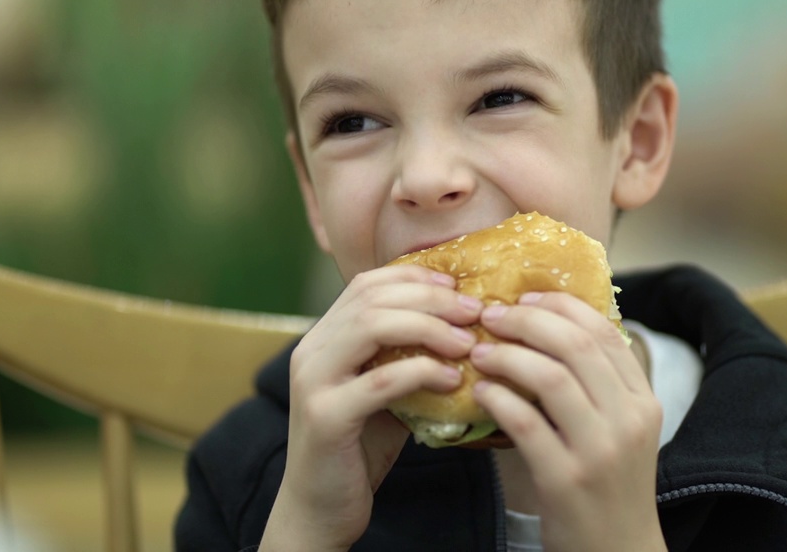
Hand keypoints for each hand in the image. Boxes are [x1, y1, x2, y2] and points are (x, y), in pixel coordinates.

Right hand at [260, 265, 480, 550]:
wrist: (319, 508)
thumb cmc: (359, 448)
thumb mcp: (384, 390)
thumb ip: (407, 357)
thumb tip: (465, 330)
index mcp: (324, 338)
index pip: (366, 284)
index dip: (414, 277)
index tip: (457, 287)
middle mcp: (311, 350)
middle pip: (372, 298)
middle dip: (430, 298)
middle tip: (474, 312)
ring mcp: (313, 381)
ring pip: (372, 327)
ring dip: (429, 328)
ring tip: (467, 343)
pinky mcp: (325, 417)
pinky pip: (378, 381)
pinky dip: (421, 372)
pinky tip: (452, 380)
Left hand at [470, 292, 665, 551]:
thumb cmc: (609, 487)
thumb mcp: (621, 430)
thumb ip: (598, 384)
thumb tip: (549, 327)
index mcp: (643, 400)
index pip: (604, 331)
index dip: (559, 306)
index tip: (523, 299)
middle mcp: (628, 420)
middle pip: (576, 345)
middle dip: (526, 322)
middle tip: (491, 317)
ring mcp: (599, 451)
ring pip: (550, 377)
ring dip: (506, 356)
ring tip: (479, 353)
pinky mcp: (565, 480)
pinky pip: (525, 423)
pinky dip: (498, 399)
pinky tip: (480, 392)